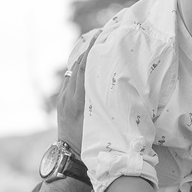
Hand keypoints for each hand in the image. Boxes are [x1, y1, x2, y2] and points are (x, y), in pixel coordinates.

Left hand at [55, 29, 100, 153]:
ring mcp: (63, 97)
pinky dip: (79, 69)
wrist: (71, 156)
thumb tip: (130, 91)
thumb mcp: (104, 123)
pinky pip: (70, 79)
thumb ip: (112, 107)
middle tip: (102, 34)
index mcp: (79, 101)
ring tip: (97, 45)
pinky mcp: (61, 100)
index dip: (93, 51)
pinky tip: (89, 63)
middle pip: (78, 65)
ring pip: (73, 71)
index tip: (101, 36)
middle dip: (89, 48)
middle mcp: (68, 96)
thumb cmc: (93, 142)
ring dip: (84, 57)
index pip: (84, 68)